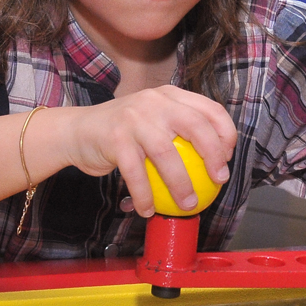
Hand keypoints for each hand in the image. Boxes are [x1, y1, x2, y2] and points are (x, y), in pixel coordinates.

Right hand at [63, 85, 235, 216]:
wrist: (77, 132)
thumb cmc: (124, 133)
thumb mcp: (154, 120)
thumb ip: (181, 129)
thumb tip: (217, 159)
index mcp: (170, 95)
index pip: (209, 109)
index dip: (225, 133)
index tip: (227, 157)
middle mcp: (154, 101)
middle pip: (195, 125)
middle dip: (213, 155)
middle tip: (219, 179)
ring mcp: (133, 118)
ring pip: (166, 153)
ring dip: (180, 184)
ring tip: (187, 204)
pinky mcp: (115, 138)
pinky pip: (136, 172)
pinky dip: (144, 195)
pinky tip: (149, 210)